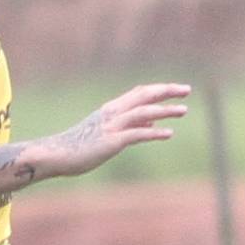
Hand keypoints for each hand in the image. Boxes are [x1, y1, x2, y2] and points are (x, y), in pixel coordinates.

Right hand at [47, 83, 188, 176]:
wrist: (57, 155)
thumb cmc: (80, 146)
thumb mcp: (108, 132)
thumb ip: (131, 126)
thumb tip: (153, 125)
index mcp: (112, 109)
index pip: (140, 92)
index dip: (160, 89)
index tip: (178, 89)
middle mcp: (113, 113)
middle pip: (144, 96)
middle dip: (166, 92)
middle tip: (187, 90)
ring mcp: (112, 126)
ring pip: (143, 112)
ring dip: (164, 110)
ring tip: (184, 110)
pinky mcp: (111, 141)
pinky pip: (136, 135)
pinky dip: (154, 133)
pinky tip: (168, 134)